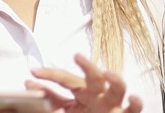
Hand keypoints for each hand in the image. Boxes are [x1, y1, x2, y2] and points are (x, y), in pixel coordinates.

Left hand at [26, 53, 142, 112]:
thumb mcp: (65, 106)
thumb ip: (49, 96)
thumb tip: (29, 83)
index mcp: (82, 90)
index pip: (65, 78)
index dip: (49, 75)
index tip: (34, 72)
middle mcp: (99, 93)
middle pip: (94, 77)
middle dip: (88, 66)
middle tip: (78, 56)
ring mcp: (113, 103)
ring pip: (118, 88)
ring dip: (115, 80)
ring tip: (108, 73)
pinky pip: (134, 109)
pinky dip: (135, 103)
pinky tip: (133, 97)